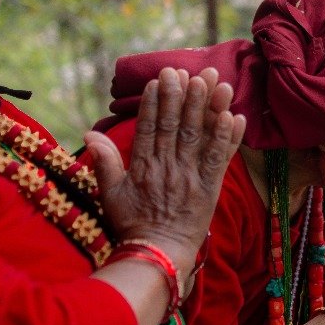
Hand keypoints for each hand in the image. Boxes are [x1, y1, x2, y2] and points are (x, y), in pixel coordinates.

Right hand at [85, 67, 245, 270]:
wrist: (157, 255)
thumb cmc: (132, 225)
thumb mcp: (109, 194)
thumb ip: (103, 162)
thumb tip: (89, 132)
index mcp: (143, 166)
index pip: (150, 126)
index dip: (156, 101)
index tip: (161, 79)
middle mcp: (168, 166)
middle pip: (177, 125)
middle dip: (183, 95)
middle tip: (187, 70)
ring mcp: (190, 176)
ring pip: (200, 135)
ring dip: (208, 107)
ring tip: (215, 82)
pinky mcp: (210, 187)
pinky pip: (220, 158)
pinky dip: (228, 138)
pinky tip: (234, 116)